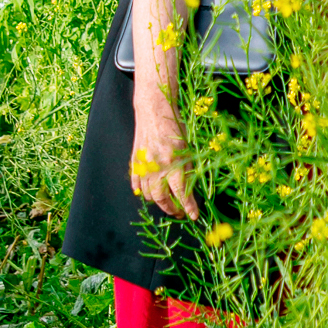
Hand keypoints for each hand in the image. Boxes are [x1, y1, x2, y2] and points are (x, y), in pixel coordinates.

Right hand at [130, 103, 199, 220]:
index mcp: (173, 163)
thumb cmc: (174, 127)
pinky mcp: (135, 163)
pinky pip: (136, 185)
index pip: (181, 192)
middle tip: (179, 213)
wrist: (154, 111)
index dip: (188, 206)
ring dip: (158, 202)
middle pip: (161, 199)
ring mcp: (143, 166)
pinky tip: (151, 192)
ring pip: (148, 194)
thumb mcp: (187, 148)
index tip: (193, 216)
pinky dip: (143, 192)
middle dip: (172, 209)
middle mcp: (157, 167)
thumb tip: (190, 191)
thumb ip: (188, 169)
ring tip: (168, 202)